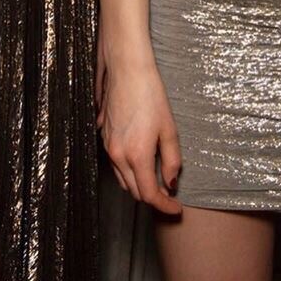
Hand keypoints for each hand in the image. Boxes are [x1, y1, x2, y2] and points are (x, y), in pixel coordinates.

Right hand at [98, 41, 181, 214]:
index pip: (150, 195)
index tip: (176, 208)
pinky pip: (116, 165)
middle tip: (171, 195)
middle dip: (153, 197)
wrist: (127, 71)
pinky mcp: (104, 138)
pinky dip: (129, 172)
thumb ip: (171, 160)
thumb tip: (171, 183)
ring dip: (140, 185)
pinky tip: (142, 162)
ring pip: (123, 180)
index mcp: (137, 155)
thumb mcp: (169, 129)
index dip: (164, 206)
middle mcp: (118, 155)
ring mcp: (108, 147)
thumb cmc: (151, 95)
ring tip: (158, 179)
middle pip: (135, 191)